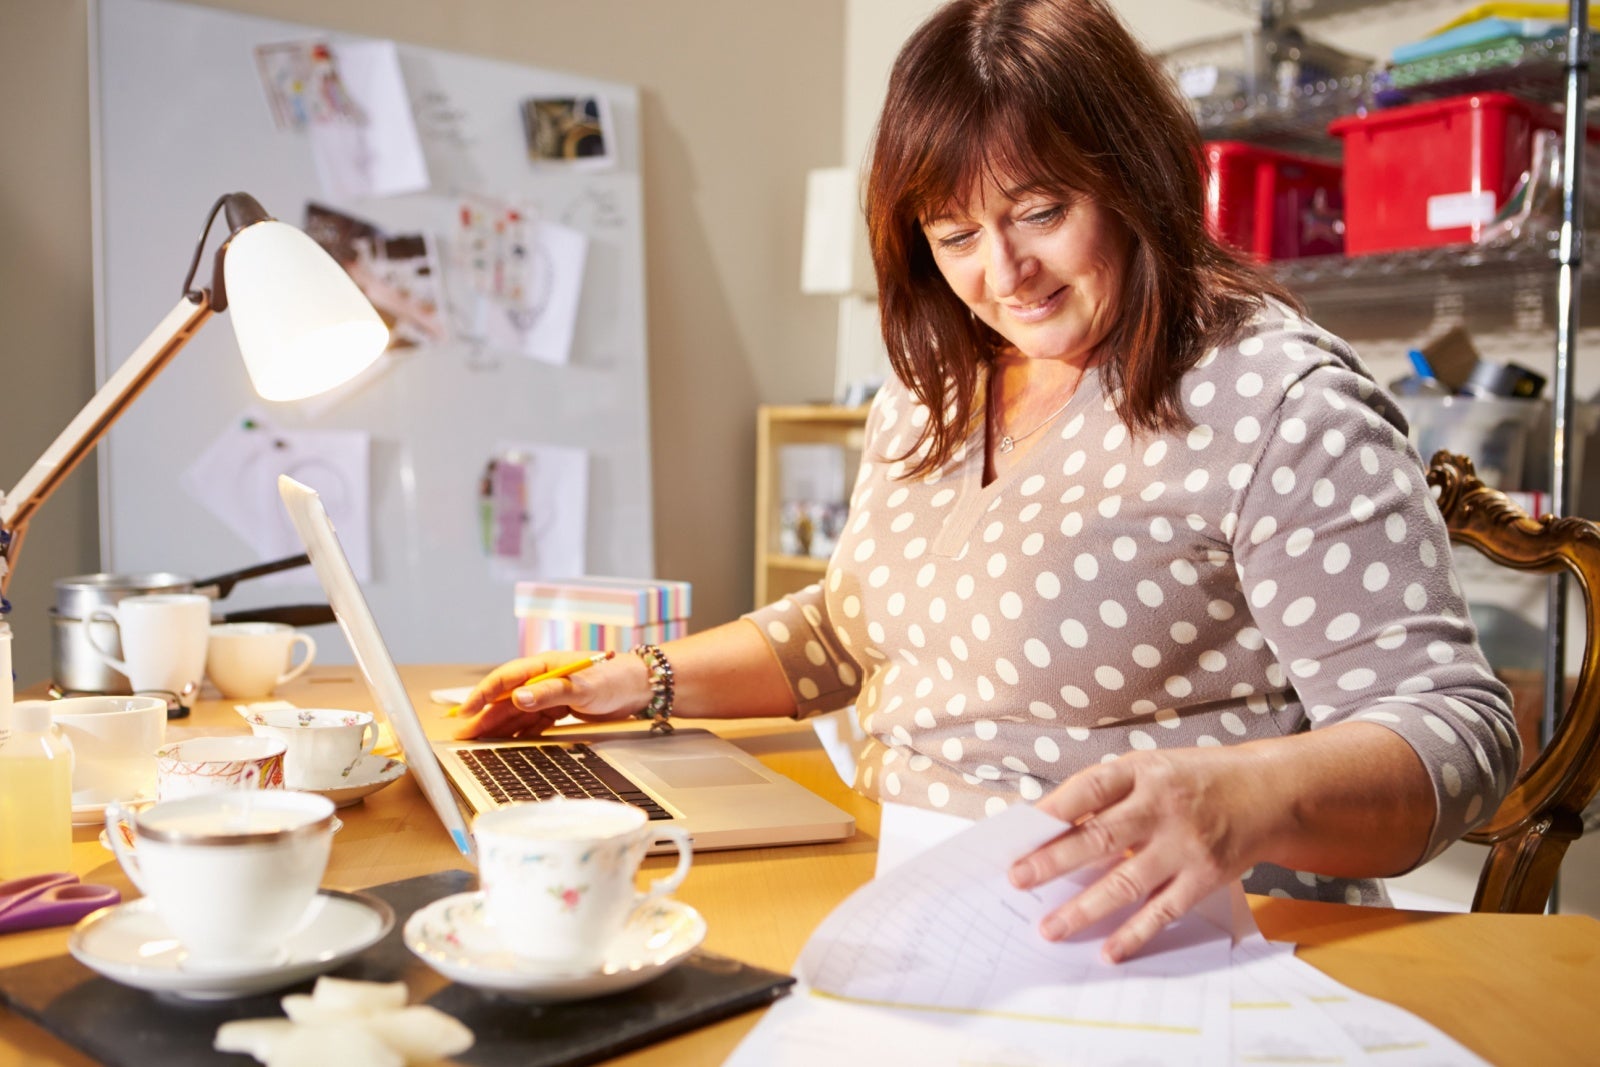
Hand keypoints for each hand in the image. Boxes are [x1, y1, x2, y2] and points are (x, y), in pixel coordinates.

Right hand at [452, 652, 644, 738]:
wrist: (640, 687)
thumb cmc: (614, 679)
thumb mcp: (583, 687)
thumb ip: (550, 693)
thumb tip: (518, 698)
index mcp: (543, 666)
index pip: (505, 679)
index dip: (483, 694)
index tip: (467, 711)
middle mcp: (543, 679)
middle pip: (506, 699)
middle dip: (484, 716)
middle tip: (462, 735)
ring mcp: (550, 695)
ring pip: (517, 712)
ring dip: (497, 726)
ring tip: (476, 743)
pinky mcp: (559, 709)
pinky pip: (532, 722)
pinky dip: (517, 732)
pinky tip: (504, 742)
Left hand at [1007, 744, 1276, 962]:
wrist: (1269, 793)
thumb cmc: (1195, 781)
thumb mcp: (1151, 769)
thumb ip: (1108, 794)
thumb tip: (1050, 826)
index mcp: (1144, 773)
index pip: (1091, 788)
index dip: (1054, 808)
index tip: (1019, 828)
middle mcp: (1163, 808)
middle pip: (1101, 837)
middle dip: (1053, 860)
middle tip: (1017, 879)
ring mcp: (1185, 846)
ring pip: (1126, 882)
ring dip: (1083, 909)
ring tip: (1049, 928)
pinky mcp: (1204, 878)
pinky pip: (1162, 911)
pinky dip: (1133, 934)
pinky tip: (1106, 950)